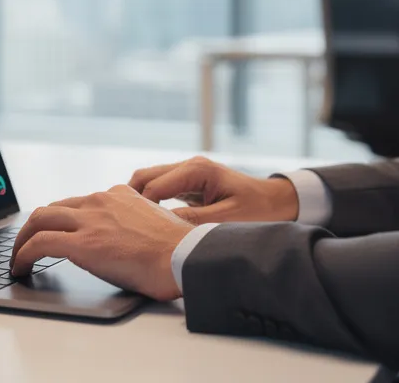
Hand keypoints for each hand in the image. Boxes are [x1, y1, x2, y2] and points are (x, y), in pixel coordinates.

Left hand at [10, 185, 192, 300]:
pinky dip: (24, 254)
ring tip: (17, 259)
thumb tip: (127, 240)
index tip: (54, 234)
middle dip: (34, 227)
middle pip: (52, 208)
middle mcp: (100, 200)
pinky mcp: (82, 242)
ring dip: (22, 240)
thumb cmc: (178, 250)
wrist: (185, 257)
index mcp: (118, 195)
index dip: (61, 221)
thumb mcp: (154, 223)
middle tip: (26, 246)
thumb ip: (134, 223)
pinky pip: (40, 243)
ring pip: (39, 219)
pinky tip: (21, 268)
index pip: (78, 203)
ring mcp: (90, 219)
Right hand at [129, 156, 299, 224]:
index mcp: (197, 170)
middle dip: (130, 200)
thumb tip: (160, 228)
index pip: (154, 186)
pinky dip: (149, 203)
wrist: (279, 203)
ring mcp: (188, 173)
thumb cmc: (259, 211)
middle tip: (119, 226)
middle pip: (145, 177)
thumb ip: (193, 222)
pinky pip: (160, 190)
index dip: (139, 209)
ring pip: (149, 181)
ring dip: (138, 201)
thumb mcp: (226, 220)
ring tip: (128, 226)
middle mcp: (189, 166)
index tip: (128, 231)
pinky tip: (144, 224)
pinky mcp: (189, 184)